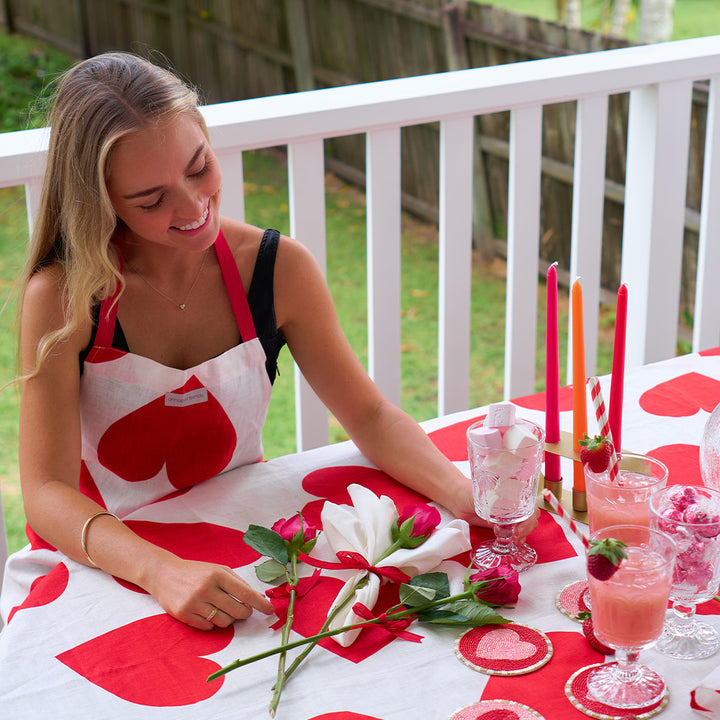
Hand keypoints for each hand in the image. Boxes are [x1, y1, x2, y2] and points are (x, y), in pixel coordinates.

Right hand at [144, 556, 273, 629]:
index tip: (270, 610)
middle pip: (237, 611)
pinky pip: (208, 628)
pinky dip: (212, 623)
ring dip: (229, 619)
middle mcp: (206, 588)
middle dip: (245, 614)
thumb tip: (258, 598)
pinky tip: (208, 612)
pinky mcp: (184, 615)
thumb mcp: (218, 569)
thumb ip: (238, 582)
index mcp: (218, 574)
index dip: (260, 603)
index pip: (244, 593)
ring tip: (223, 609)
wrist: (164, 574)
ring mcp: (194, 603)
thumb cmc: (197, 572)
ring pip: (224, 622)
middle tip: (244, 610)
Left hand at [444, 479, 540, 540]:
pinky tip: (513, 542)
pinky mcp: (503, 525)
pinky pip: (516, 532)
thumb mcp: (481, 497)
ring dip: (523, 534)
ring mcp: (509, 515)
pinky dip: (517, 538)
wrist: (458, 498)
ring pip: (526, 525)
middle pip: (531, 517)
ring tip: (514, 540)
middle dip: (527, 528)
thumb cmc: (469, 491)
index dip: (527, 519)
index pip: (529, 506)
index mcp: (512, 494)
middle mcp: (514, 505)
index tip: (517, 529)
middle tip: (515, 536)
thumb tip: (496, 520)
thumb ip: (490, 505)